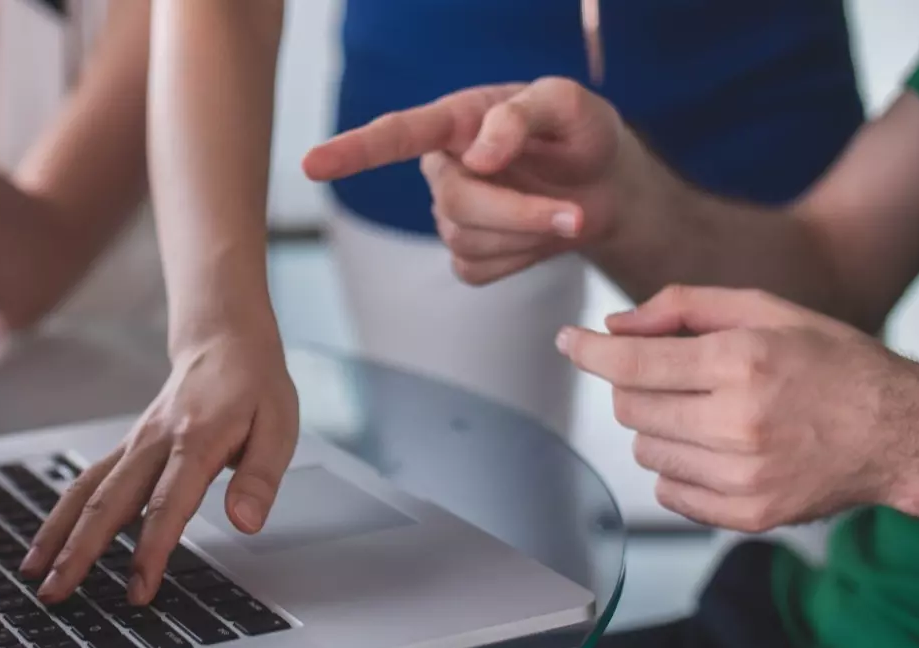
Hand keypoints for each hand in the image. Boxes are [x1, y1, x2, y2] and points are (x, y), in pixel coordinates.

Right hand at [21, 332, 298, 604]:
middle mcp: (155, 442)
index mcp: (196, 441)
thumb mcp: (279, 427)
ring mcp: (135, 444)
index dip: (151, 549)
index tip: (139, 589)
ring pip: (87, 491)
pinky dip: (63, 513)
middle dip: (80, 551)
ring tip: (34, 574)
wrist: (224, 340)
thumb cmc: (254, 386)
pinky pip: (87, 481)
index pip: (167, 504)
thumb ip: (260, 478)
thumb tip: (246, 522)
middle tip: (57, 593)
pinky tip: (47, 542)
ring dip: (58, 534)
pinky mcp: (127, 447)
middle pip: (109, 501)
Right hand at [303, 78, 635, 284]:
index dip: (352, 151)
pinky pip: (479, 270)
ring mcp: (451, 215)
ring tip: (569, 213)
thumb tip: (478, 157)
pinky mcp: (467, 255)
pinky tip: (539, 237)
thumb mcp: (568, 105)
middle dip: (518, 213)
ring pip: (468, 240)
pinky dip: (522, 260)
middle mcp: (443, 167)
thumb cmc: (581, 134)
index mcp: (456, 121)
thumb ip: (522, 116)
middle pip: (455, 203)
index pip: (395, 135)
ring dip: (529, 234)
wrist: (607, 187)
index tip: (311, 165)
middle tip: (576, 214)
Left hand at [556, 286, 918, 531]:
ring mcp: (743, 476)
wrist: (899, 432)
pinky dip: (678, 469)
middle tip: (676, 376)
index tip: (569, 342)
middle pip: (630, 407)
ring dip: (659, 427)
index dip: (589, 351)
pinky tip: (716, 448)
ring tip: (708, 413)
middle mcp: (739, 423)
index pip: (632, 363)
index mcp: (742, 363)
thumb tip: (614, 327)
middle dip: (637, 385)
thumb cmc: (832, 364)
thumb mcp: (764, 310)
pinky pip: (668, 492)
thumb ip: (682, 307)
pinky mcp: (748, 515)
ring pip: (644, 450)